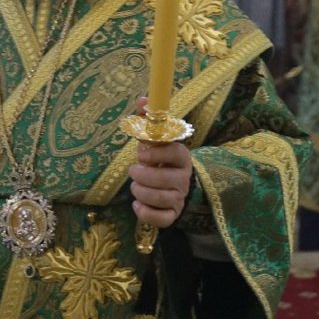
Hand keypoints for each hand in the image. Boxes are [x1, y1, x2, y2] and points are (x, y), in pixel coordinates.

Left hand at [128, 105, 193, 231]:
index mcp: (181, 156)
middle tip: (135, 171)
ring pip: (160, 198)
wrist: (174, 186)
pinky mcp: (173, 215)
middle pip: (165, 179)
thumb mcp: (154, 141)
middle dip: (142, 175)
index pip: (175, 152)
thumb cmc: (159, 159)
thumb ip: (147, 121)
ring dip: (140, 192)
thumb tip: (142, 99)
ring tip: (135, 186)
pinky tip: (137, 205)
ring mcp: (179, 197)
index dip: (156, 152)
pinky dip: (145, 213)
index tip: (142, 153)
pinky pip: (161, 219)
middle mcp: (183, 177)